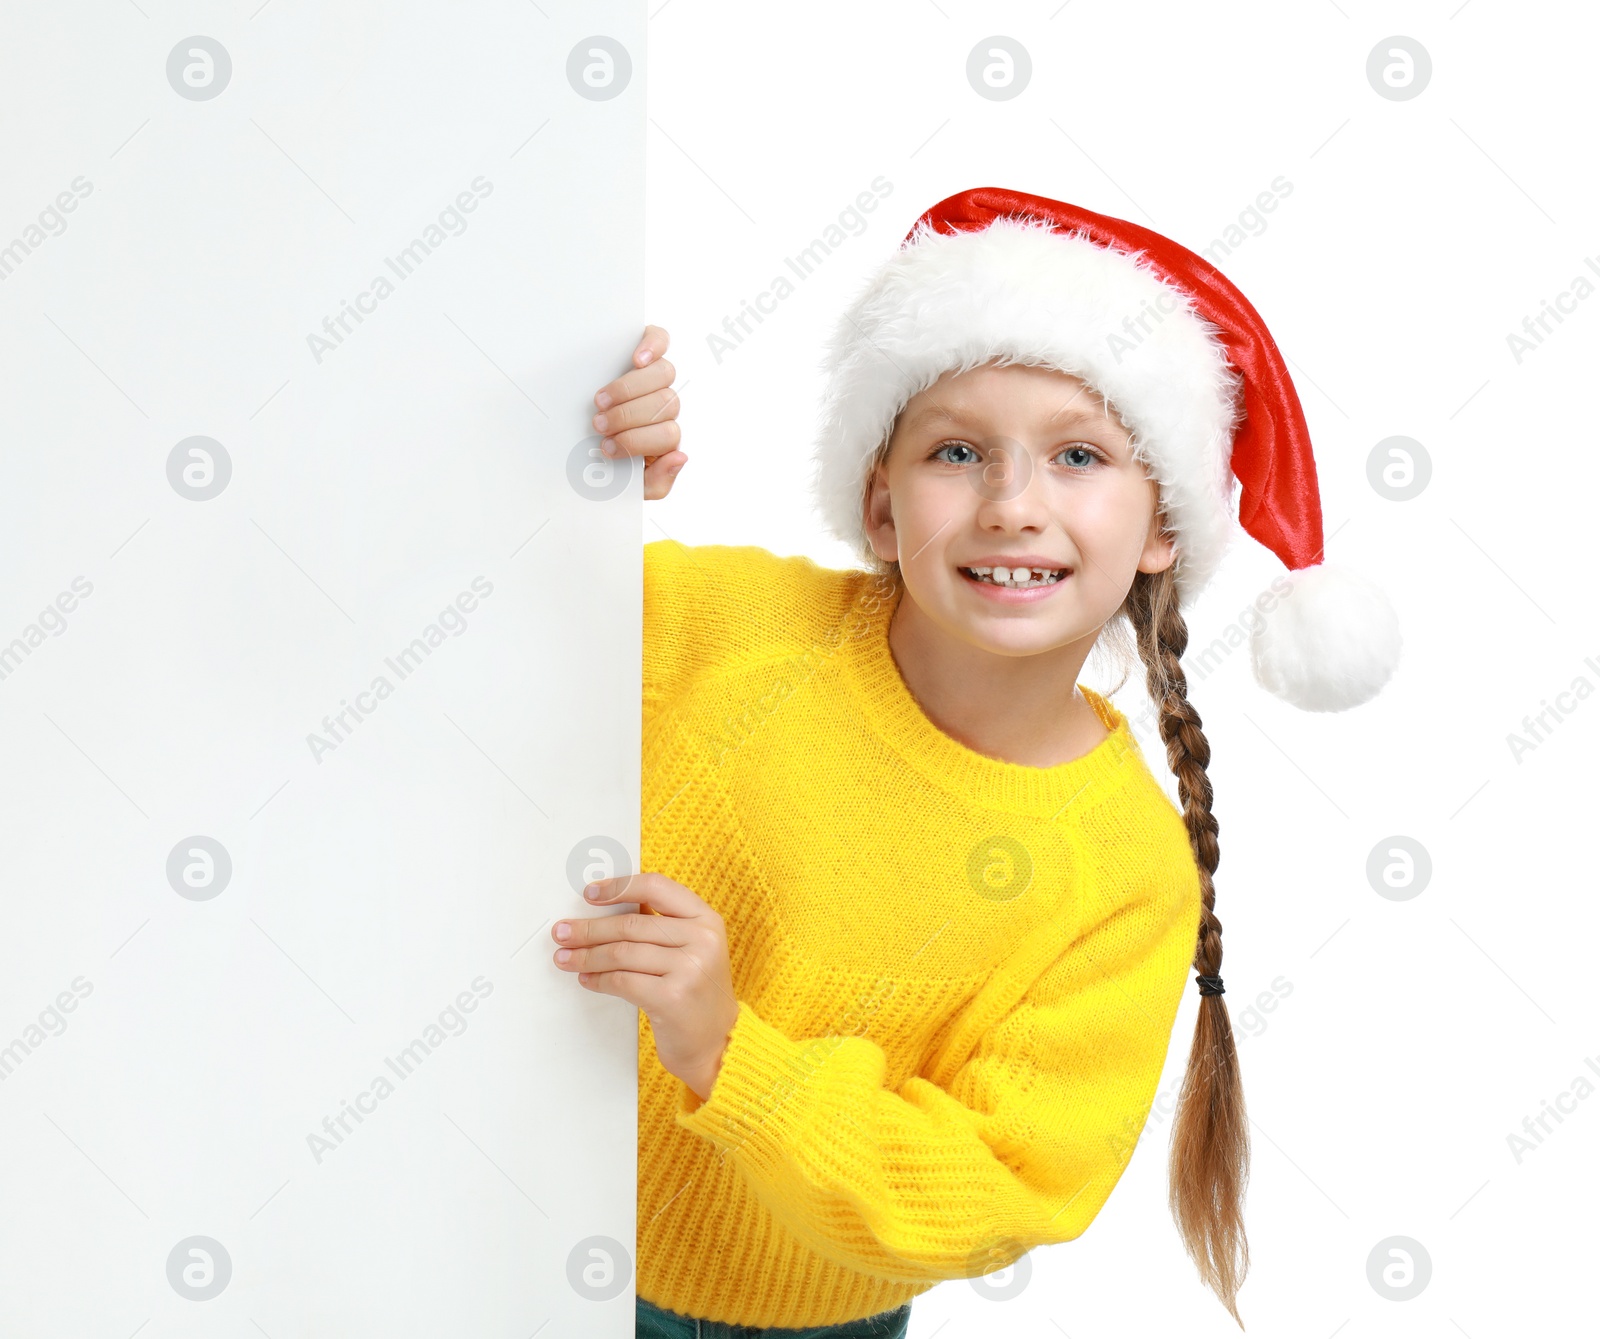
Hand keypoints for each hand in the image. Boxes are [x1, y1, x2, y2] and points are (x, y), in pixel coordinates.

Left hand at [552, 872, 737, 1100]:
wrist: (718, 1042)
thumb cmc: (696, 992)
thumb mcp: (691, 949)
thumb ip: (660, 925)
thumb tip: (606, 908)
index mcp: (706, 919)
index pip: (656, 887)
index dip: (619, 887)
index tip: (590, 894)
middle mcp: (702, 939)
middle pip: (631, 924)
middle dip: (589, 929)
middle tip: (562, 932)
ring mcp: (690, 968)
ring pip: (622, 953)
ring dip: (587, 956)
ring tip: (565, 958)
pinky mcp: (673, 997)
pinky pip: (623, 981)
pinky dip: (599, 979)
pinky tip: (587, 979)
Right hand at [593, 325, 685, 500]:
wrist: (585, 444)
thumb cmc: (607, 458)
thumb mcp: (632, 483)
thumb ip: (658, 482)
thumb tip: (680, 457)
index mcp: (666, 437)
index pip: (669, 435)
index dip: (637, 441)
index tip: (606, 448)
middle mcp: (666, 406)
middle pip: (667, 404)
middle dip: (628, 417)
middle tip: (599, 424)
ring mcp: (659, 376)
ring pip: (664, 374)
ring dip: (629, 390)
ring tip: (600, 401)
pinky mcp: (649, 349)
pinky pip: (661, 340)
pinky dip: (652, 345)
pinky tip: (636, 358)